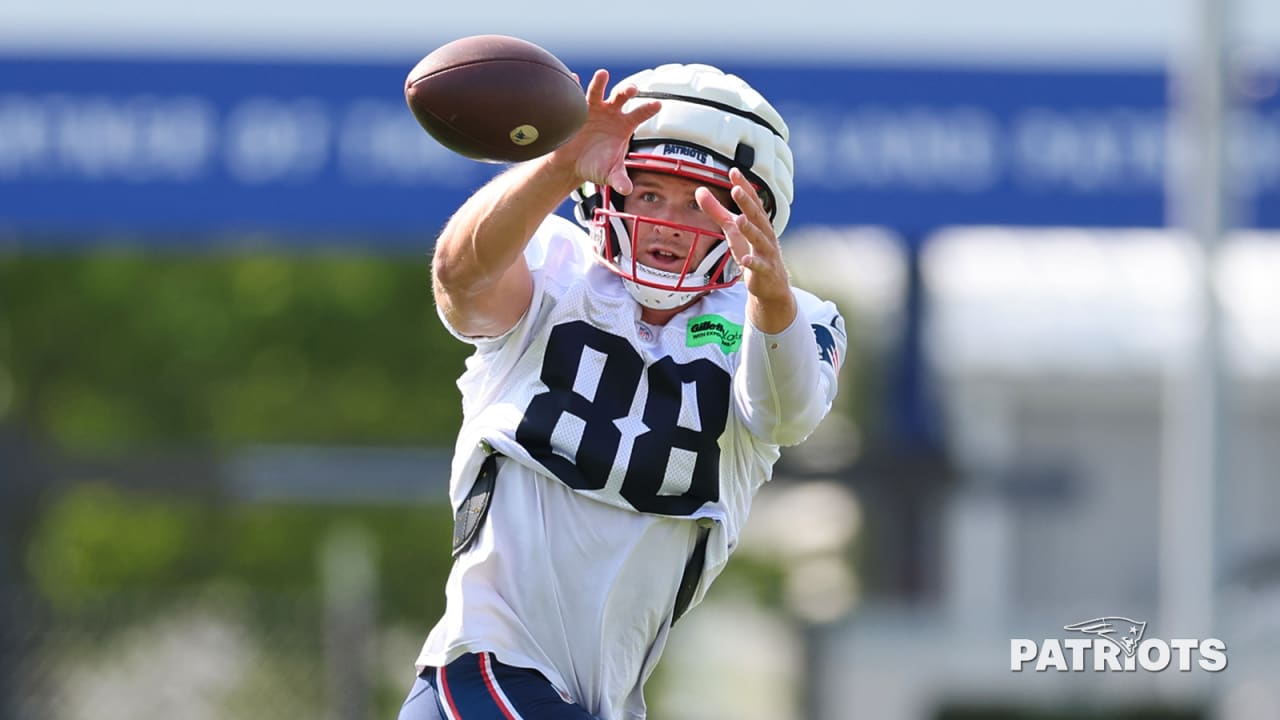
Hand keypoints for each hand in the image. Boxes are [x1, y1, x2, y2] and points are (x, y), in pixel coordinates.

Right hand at [548, 69, 660, 194]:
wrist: (572, 164)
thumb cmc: (596, 165)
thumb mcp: (609, 174)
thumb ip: (619, 179)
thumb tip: (627, 190)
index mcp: (625, 125)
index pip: (640, 115)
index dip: (648, 110)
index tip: (657, 105)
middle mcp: (612, 112)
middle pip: (622, 97)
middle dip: (627, 91)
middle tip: (632, 89)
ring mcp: (594, 109)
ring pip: (598, 92)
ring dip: (600, 83)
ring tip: (602, 74)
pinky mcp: (576, 110)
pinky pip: (575, 96)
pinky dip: (574, 87)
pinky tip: (573, 79)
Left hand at [696, 169, 796, 331]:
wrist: (771, 284)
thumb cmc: (752, 252)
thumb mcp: (732, 230)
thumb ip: (717, 211)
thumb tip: (699, 190)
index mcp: (758, 222)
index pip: (752, 201)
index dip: (744, 186)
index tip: (734, 172)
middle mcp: (766, 234)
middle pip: (757, 216)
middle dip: (747, 203)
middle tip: (736, 188)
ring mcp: (767, 253)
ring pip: (760, 239)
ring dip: (751, 229)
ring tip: (740, 219)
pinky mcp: (765, 272)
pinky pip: (759, 266)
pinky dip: (752, 262)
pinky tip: (744, 259)